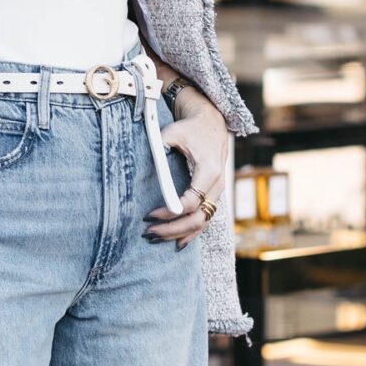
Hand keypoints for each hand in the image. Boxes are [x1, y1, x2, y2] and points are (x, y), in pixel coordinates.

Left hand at [146, 87, 230, 247]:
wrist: (211, 123)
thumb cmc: (189, 128)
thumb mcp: (172, 132)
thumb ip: (160, 147)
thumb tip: (147, 165)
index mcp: (209, 170)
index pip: (192, 202)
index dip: (170, 211)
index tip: (149, 214)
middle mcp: (218, 184)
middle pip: (198, 218)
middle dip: (172, 229)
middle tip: (149, 232)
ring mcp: (218, 192)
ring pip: (202, 223)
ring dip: (179, 233)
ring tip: (156, 238)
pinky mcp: (214, 195)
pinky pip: (205, 220)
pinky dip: (192, 233)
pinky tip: (176, 242)